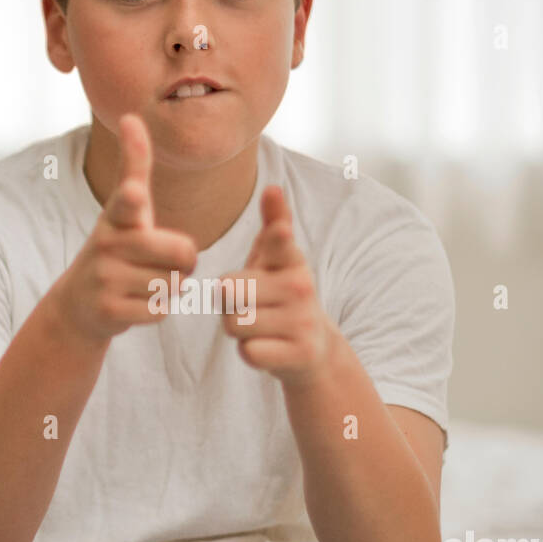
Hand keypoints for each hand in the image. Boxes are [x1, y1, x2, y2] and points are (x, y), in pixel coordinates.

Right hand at [55, 114, 197, 342]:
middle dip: (185, 260)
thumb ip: (134, 165)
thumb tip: (131, 115)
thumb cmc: (116, 247)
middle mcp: (107, 244)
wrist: (79, 304)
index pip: (128, 203)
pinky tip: (137, 303)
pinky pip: (160, 311)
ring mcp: (105, 280)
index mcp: (116, 216)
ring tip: (143, 282)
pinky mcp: (109, 312)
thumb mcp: (123, 207)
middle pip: (182, 253)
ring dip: (170, 287)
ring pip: (174, 284)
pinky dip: (157, 310)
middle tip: (164, 261)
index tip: (135, 194)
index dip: (133, 200)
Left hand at [219, 185, 333, 383]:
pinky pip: (249, 351)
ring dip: (238, 330)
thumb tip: (272, 187)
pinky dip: (250, 352)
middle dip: (228, 303)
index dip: (277, 237)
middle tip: (252, 306)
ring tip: (261, 327)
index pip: (280, 243)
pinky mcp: (299, 354)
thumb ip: (273, 223)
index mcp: (291, 260)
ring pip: (234, 323)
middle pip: (228, 290)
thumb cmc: (282, 296)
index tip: (279, 230)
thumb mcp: (278, 260)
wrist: (314, 350)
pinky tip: (268, 347)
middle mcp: (301, 287)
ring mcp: (302, 322)